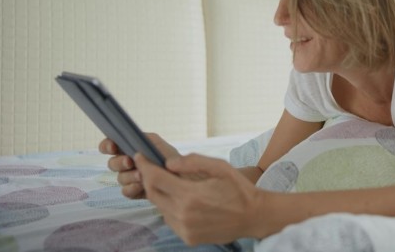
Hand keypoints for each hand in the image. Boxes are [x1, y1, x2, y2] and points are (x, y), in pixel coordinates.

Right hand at [98, 133, 179, 198]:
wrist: (183, 178)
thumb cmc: (171, 158)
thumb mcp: (158, 144)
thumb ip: (144, 139)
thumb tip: (131, 143)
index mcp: (130, 149)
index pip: (110, 146)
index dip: (107, 146)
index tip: (112, 147)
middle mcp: (127, 163)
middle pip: (112, 163)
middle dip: (119, 162)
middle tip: (130, 162)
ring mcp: (130, 178)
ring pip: (120, 178)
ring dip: (129, 176)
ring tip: (142, 175)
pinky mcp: (135, 191)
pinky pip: (126, 191)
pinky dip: (133, 188)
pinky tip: (142, 186)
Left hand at [135, 153, 262, 245]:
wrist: (254, 216)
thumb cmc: (239, 189)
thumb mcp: (220, 167)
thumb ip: (193, 162)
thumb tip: (168, 163)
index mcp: (191, 195)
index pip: (155, 178)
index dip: (144, 165)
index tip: (140, 156)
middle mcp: (184, 214)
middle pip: (152, 193)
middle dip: (148, 178)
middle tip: (150, 167)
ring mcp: (185, 229)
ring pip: (160, 207)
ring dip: (160, 193)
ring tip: (171, 184)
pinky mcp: (188, 238)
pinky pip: (170, 220)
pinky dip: (170, 208)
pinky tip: (183, 201)